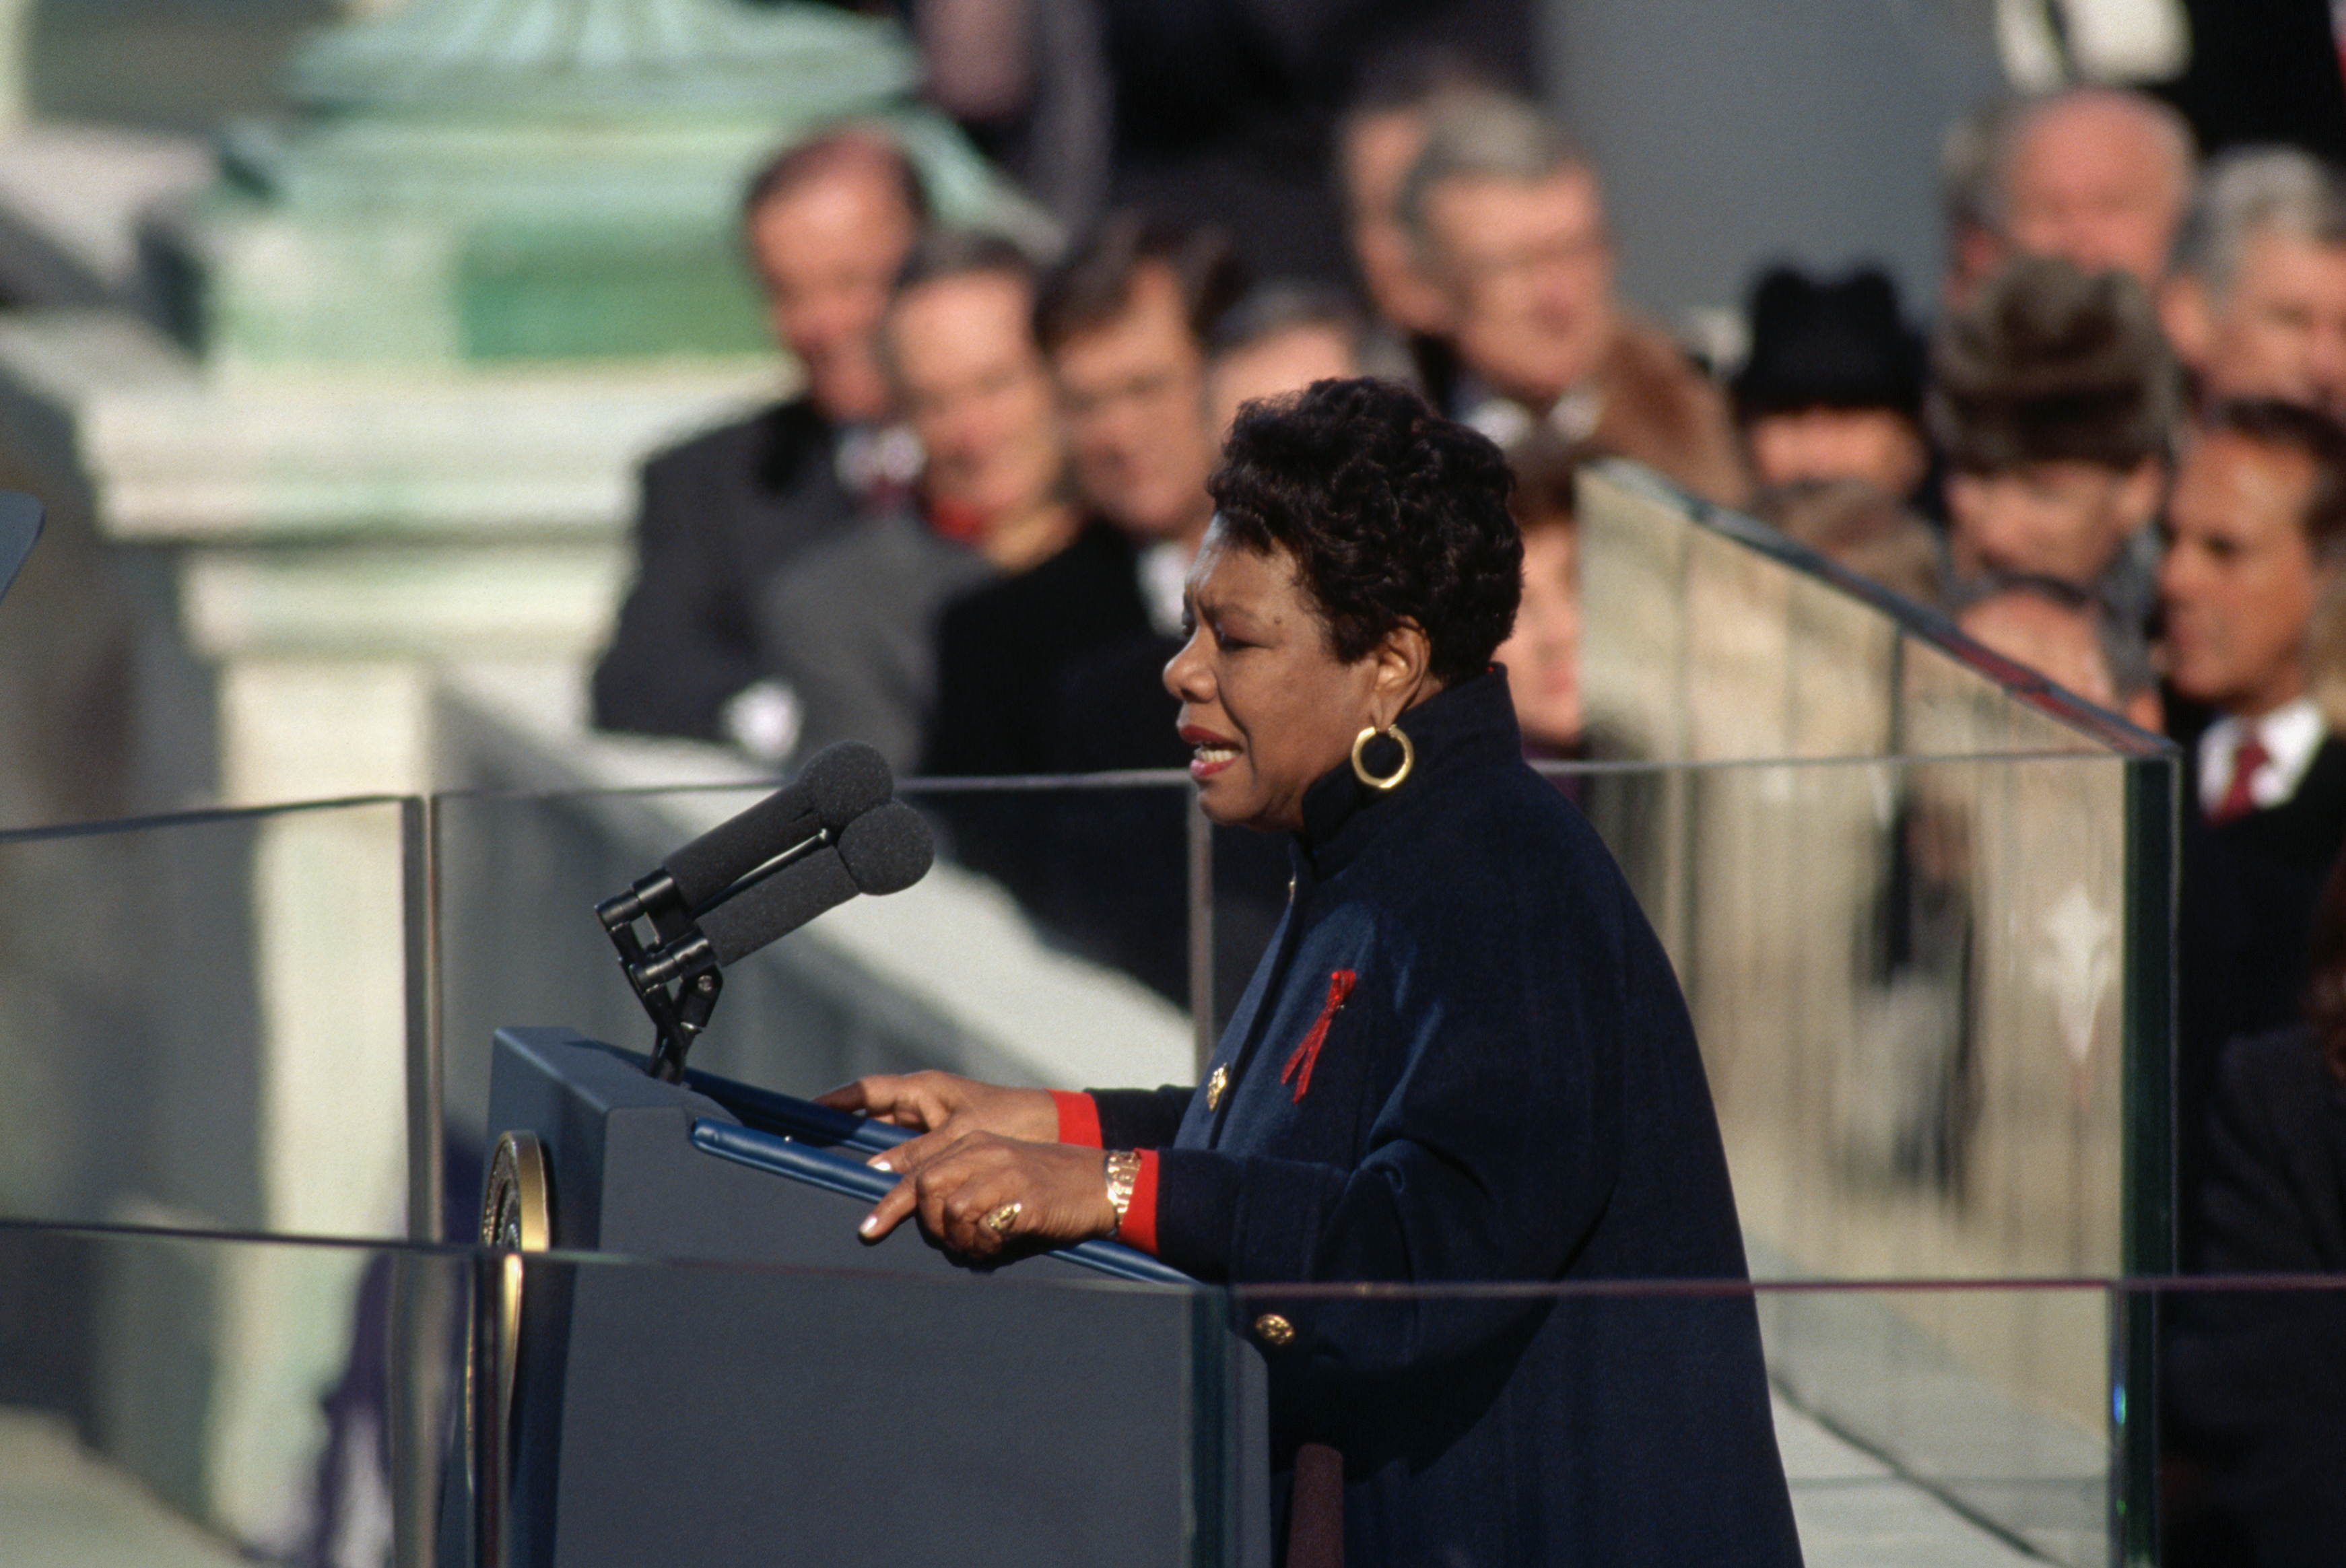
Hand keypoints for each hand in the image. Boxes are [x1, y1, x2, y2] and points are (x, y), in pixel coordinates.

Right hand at [814, 1071, 1057, 1179]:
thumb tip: (875, 1169)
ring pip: (891, 1147)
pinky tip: (890, 1197)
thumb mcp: (961, 1134)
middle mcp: (924, 1106)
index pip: (868, 1091)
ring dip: (873, 1165)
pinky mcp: (948, 1148)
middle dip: (845, 1137)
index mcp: (924, 1090)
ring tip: (844, 1184)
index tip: (805, 1113)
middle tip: (812, 1154)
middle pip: (873, 1122)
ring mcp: (934, 1126)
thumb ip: (919, 1152)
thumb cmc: (1012, 1119)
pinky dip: (901, 1177)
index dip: (836, 1101)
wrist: (1055, 1128)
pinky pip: (912, 1161)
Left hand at [856, 1133, 1117, 1259]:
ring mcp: (1007, 1174)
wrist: (1101, 1183)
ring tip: (980, 1246)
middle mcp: (987, 1153)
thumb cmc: (1047, 1185)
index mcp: (976, 1144)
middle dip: (924, 1224)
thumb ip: (965, 1185)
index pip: (919, 1172)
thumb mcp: (1002, 1172)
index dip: (889, 1204)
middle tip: (947, 1243)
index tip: (867, 1231)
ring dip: (959, 1239)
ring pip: (952, 1210)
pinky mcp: (1026, 1200)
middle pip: (926, 1187)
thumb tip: (928, 1221)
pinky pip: (985, 1229)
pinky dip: (984, 1246)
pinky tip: (999, 1247)